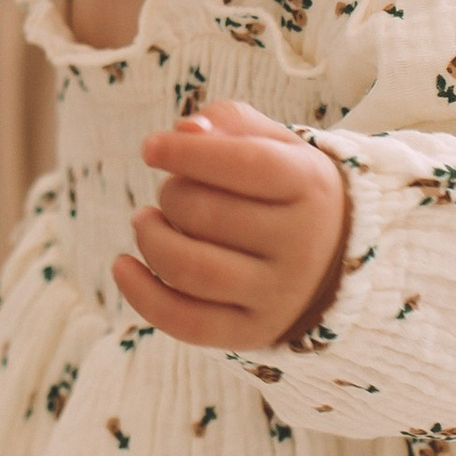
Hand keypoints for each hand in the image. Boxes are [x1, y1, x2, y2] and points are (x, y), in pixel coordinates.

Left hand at [114, 99, 349, 351]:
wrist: (333, 256)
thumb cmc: (285, 187)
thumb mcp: (274, 143)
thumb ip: (231, 124)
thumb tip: (185, 130)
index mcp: (311, 186)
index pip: (246, 165)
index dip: (188, 154)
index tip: (149, 148)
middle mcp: (302, 245)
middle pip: (207, 215)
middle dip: (171, 194)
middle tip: (171, 190)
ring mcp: (279, 295)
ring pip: (191, 269)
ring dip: (151, 239)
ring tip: (146, 221)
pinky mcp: (254, 332)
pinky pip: (186, 322)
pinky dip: (142, 295)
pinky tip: (122, 265)